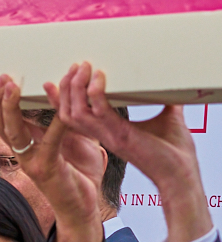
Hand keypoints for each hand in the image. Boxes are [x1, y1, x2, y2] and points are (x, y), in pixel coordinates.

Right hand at [0, 71, 106, 241]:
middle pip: (0, 124)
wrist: (82, 208)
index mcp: (24, 146)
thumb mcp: (68, 138)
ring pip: (13, 133)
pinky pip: (50, 142)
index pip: (0, 121)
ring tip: (11, 88)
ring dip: (10, 109)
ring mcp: (32, 163)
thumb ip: (59, 115)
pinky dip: (56, 123)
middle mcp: (22, 154)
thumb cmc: (78, 174)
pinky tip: (62, 107)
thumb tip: (51, 86)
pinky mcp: (48, 170)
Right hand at [48, 61, 210, 241]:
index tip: (59, 80)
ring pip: (75, 113)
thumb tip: (173, 84)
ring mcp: (109, 136)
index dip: (60, 100)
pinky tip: (100, 78)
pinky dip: (96, 92)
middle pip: (67, 113)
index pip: (72, 117)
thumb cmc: (174, 153)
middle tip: (75, 67)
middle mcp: (103, 135)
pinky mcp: (120, 135)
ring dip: (75, 88)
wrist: (182, 174)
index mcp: (107, 133)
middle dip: (66, 88)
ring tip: (83, 69)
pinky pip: (99, 111)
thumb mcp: (167, 118)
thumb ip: (165, 101)